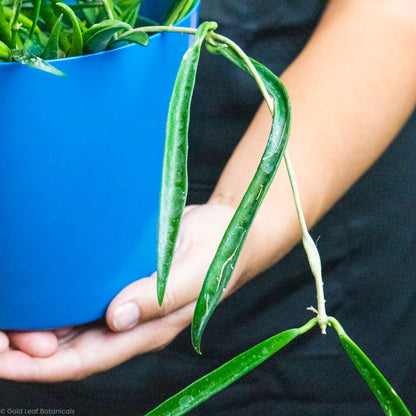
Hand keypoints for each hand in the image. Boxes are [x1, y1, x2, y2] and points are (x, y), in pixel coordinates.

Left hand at [0, 203, 237, 381]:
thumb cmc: (219, 253)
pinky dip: (53, 301)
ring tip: (0, 316)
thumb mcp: (195, 274)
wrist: (231, 232)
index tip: (0, 359)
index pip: (86, 358)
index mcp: (148, 329)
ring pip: (70, 326)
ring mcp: (124, 301)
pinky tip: (33, 291)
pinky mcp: (122, 279)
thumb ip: (159, 299)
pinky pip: (81, 298)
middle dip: (23, 350)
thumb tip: (115, 318)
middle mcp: (130, 321)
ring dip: (32, 327)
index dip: (40, 366)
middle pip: (68, 349)